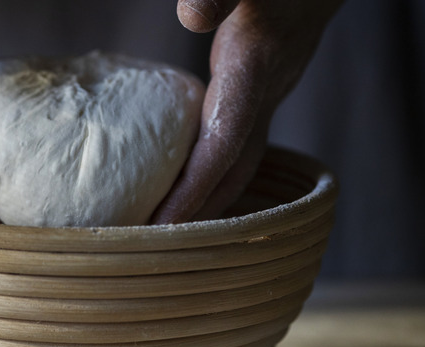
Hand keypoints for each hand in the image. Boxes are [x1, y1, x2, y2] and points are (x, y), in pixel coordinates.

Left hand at [151, 0, 342, 223]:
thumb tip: (191, 15)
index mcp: (254, 70)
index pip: (223, 148)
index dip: (194, 192)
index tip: (162, 226)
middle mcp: (264, 93)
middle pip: (234, 172)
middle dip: (200, 213)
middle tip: (157, 245)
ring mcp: (267, 97)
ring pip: (240, 163)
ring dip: (209, 199)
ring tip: (169, 229)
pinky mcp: (262, 93)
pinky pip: (237, 145)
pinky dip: (212, 171)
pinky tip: (188, 181)